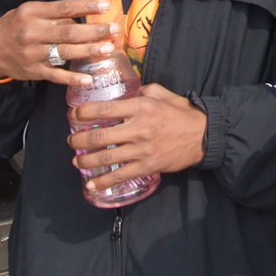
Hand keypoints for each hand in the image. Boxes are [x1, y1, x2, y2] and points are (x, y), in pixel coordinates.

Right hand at [0, 0, 119, 86]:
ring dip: (89, 51)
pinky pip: (56, 75)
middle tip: (114, 30)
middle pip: (69, 32)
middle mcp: (32, 33)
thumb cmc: (16, 26)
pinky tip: (88, 79)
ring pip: (65, 53)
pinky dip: (73, 78)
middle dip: (94, 31)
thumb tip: (83, 16)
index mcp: (32, 13)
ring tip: (108, 49)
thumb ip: (53, 13)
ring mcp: (33, 54)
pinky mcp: (33, 71)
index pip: (64, 8)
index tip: (106, 6)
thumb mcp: (29, 12)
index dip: (86, 7)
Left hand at [69, 83, 206, 191]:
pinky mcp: (148, 166)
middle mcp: (139, 128)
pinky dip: (103, 182)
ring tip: (77, 161)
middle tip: (72, 142)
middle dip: (79, 141)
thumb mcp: (164, 94)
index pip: (105, 109)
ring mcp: (142, 149)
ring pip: (106, 157)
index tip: (74, 115)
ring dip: (86, 161)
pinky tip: (91, 185)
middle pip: (99, 137)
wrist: (204, 135)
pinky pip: (121, 175)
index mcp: (141, 107)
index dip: (84, 113)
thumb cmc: (182, 113)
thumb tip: (129, 90)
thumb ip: (145, 91)